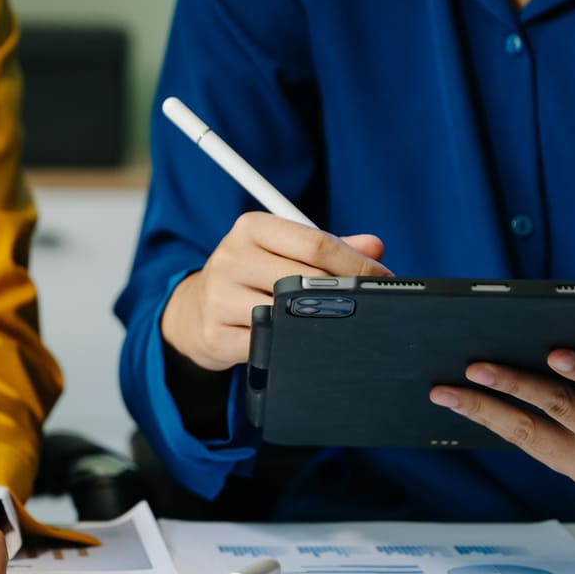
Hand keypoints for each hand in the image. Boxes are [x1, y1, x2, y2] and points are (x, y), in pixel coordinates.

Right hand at [160, 213, 391, 371]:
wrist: (194, 313)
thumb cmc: (250, 276)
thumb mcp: (282, 251)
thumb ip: (328, 246)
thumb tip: (374, 247)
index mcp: (251, 227)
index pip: (315, 243)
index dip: (355, 263)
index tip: (379, 277)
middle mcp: (231, 257)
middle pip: (305, 279)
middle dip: (344, 294)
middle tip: (368, 306)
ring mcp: (220, 297)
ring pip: (287, 313)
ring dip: (316, 323)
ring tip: (329, 324)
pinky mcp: (216, 334)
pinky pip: (267, 344)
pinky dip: (289, 346)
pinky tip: (295, 343)